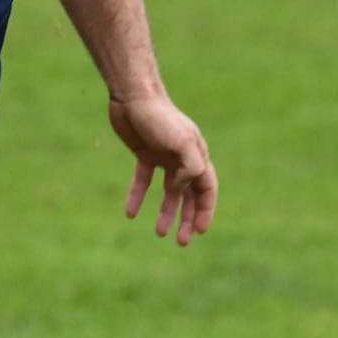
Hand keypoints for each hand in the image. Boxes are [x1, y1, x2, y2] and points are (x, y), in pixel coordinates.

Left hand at [109, 95, 216, 245]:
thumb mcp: (181, 142)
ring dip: (166, 212)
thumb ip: (190, 167)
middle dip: (188, 218)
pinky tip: (130, 213)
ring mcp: (164, 156)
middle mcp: (183, 158)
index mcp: (197, 155)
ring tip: (159, 233)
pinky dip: (138, 196)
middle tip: (182, 242)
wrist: (133, 95)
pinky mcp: (144, 154)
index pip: (207, 188)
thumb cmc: (159, 117)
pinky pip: (143, 180)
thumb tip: (183, 189)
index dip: (206, 210)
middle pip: (190, 194)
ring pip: (169, 191)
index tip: (201, 231)